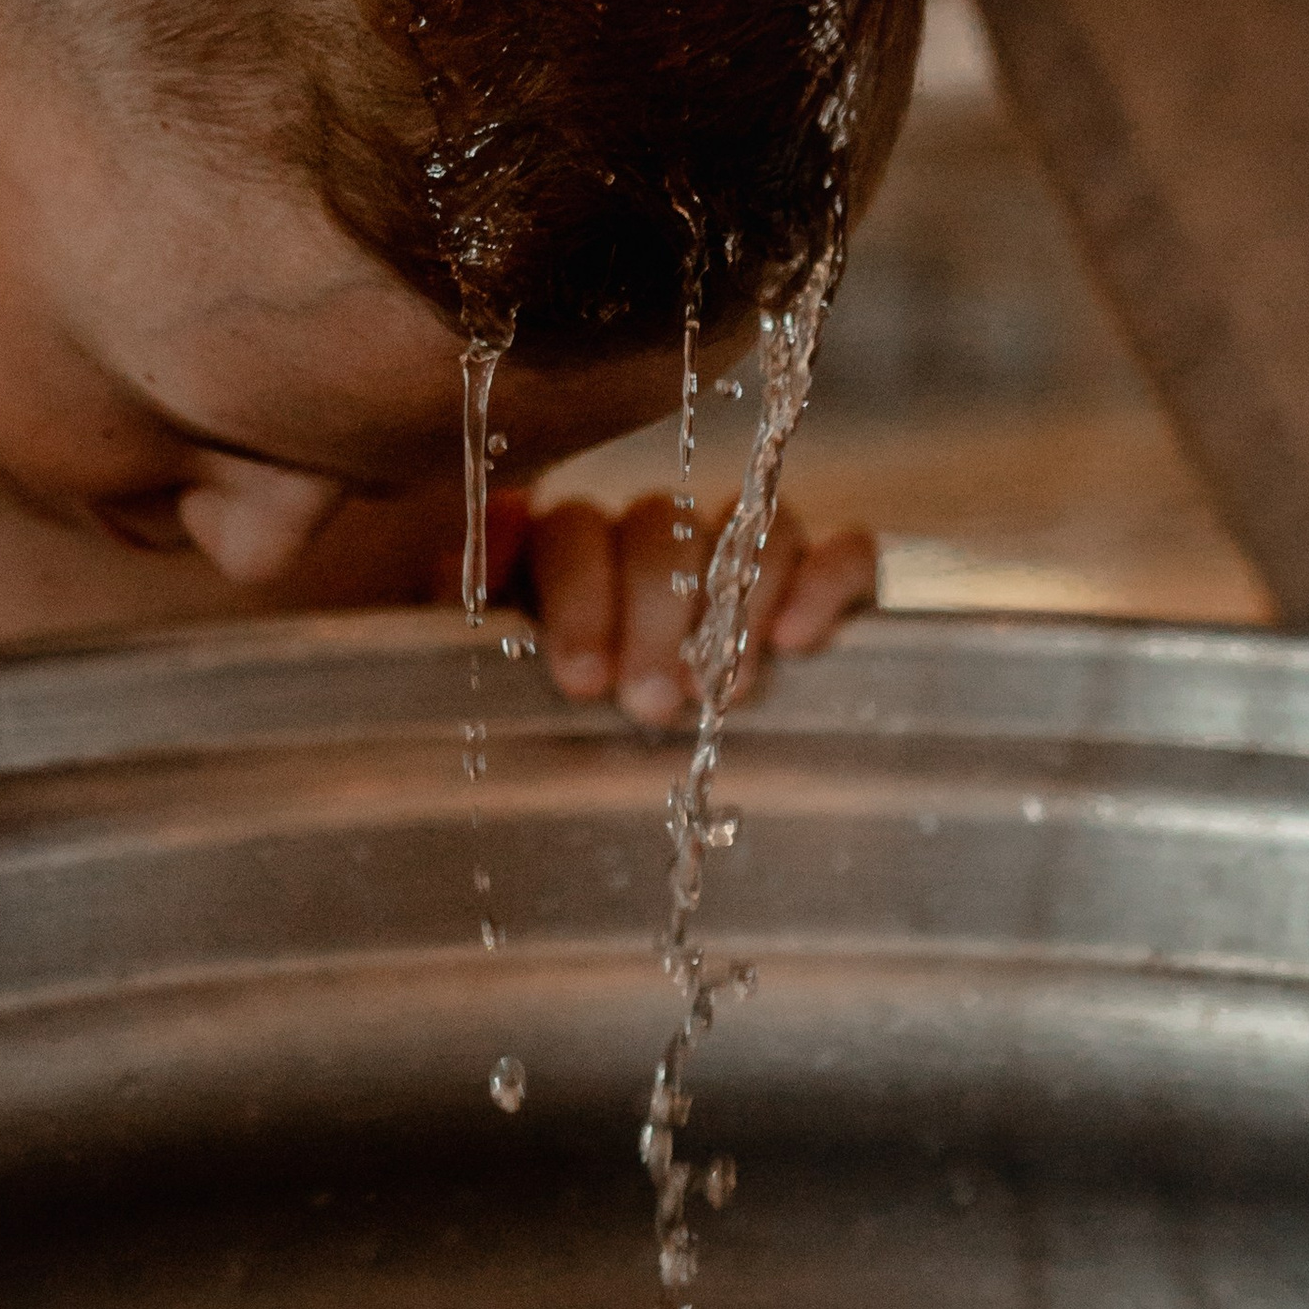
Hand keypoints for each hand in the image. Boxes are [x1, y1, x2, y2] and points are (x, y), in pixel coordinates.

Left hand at [500, 493, 874, 726]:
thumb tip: (468, 563)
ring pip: (745, 523)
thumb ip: (471, 614)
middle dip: (653, 612)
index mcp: (568, 554)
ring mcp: (739, 555)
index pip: (572, 526)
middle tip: (650, 700)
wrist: (654, 784)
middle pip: (658, 525)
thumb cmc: (555, 727)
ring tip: (722, 692)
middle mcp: (652, 540)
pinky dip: (824, 578)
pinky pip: (840, 546)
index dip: (576, 590)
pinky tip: (799, 640)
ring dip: (734, 601)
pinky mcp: (817, 582)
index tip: (580, 676)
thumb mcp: (492, 678)